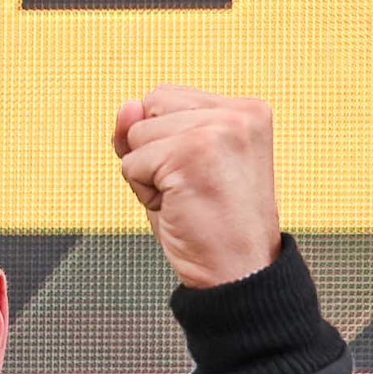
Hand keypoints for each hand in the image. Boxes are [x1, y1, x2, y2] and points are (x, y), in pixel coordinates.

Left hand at [112, 88, 281, 288]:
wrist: (238, 276)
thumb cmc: (210, 226)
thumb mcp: (177, 165)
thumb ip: (148, 129)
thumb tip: (126, 105)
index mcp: (246, 110)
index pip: (167, 98)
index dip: (164, 141)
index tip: (201, 176)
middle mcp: (239, 113)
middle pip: (149, 106)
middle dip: (154, 151)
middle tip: (192, 189)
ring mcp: (218, 130)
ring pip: (136, 134)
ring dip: (148, 174)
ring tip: (188, 199)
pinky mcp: (193, 152)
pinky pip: (131, 163)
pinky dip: (143, 193)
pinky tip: (180, 209)